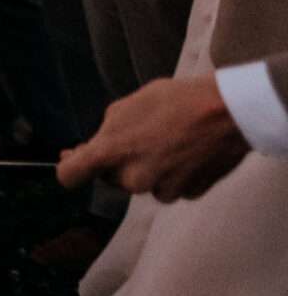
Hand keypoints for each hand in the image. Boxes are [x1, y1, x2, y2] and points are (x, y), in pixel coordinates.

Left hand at [57, 75, 250, 200]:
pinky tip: (186, 152)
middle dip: (118, 161)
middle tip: (139, 135)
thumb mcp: (126, 107)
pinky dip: (173, 175)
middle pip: (111, 178)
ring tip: (168, 140)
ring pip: (142, 184)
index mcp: (111, 153)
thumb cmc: (174, 101)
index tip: (74, 158)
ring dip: (148, 169)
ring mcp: (161, 189)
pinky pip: (169, 188)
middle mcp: (133, 178)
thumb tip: (83, 151)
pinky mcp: (187, 194)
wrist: (226, 111)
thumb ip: (104, 133)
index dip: (69, 166)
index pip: (68, 176)